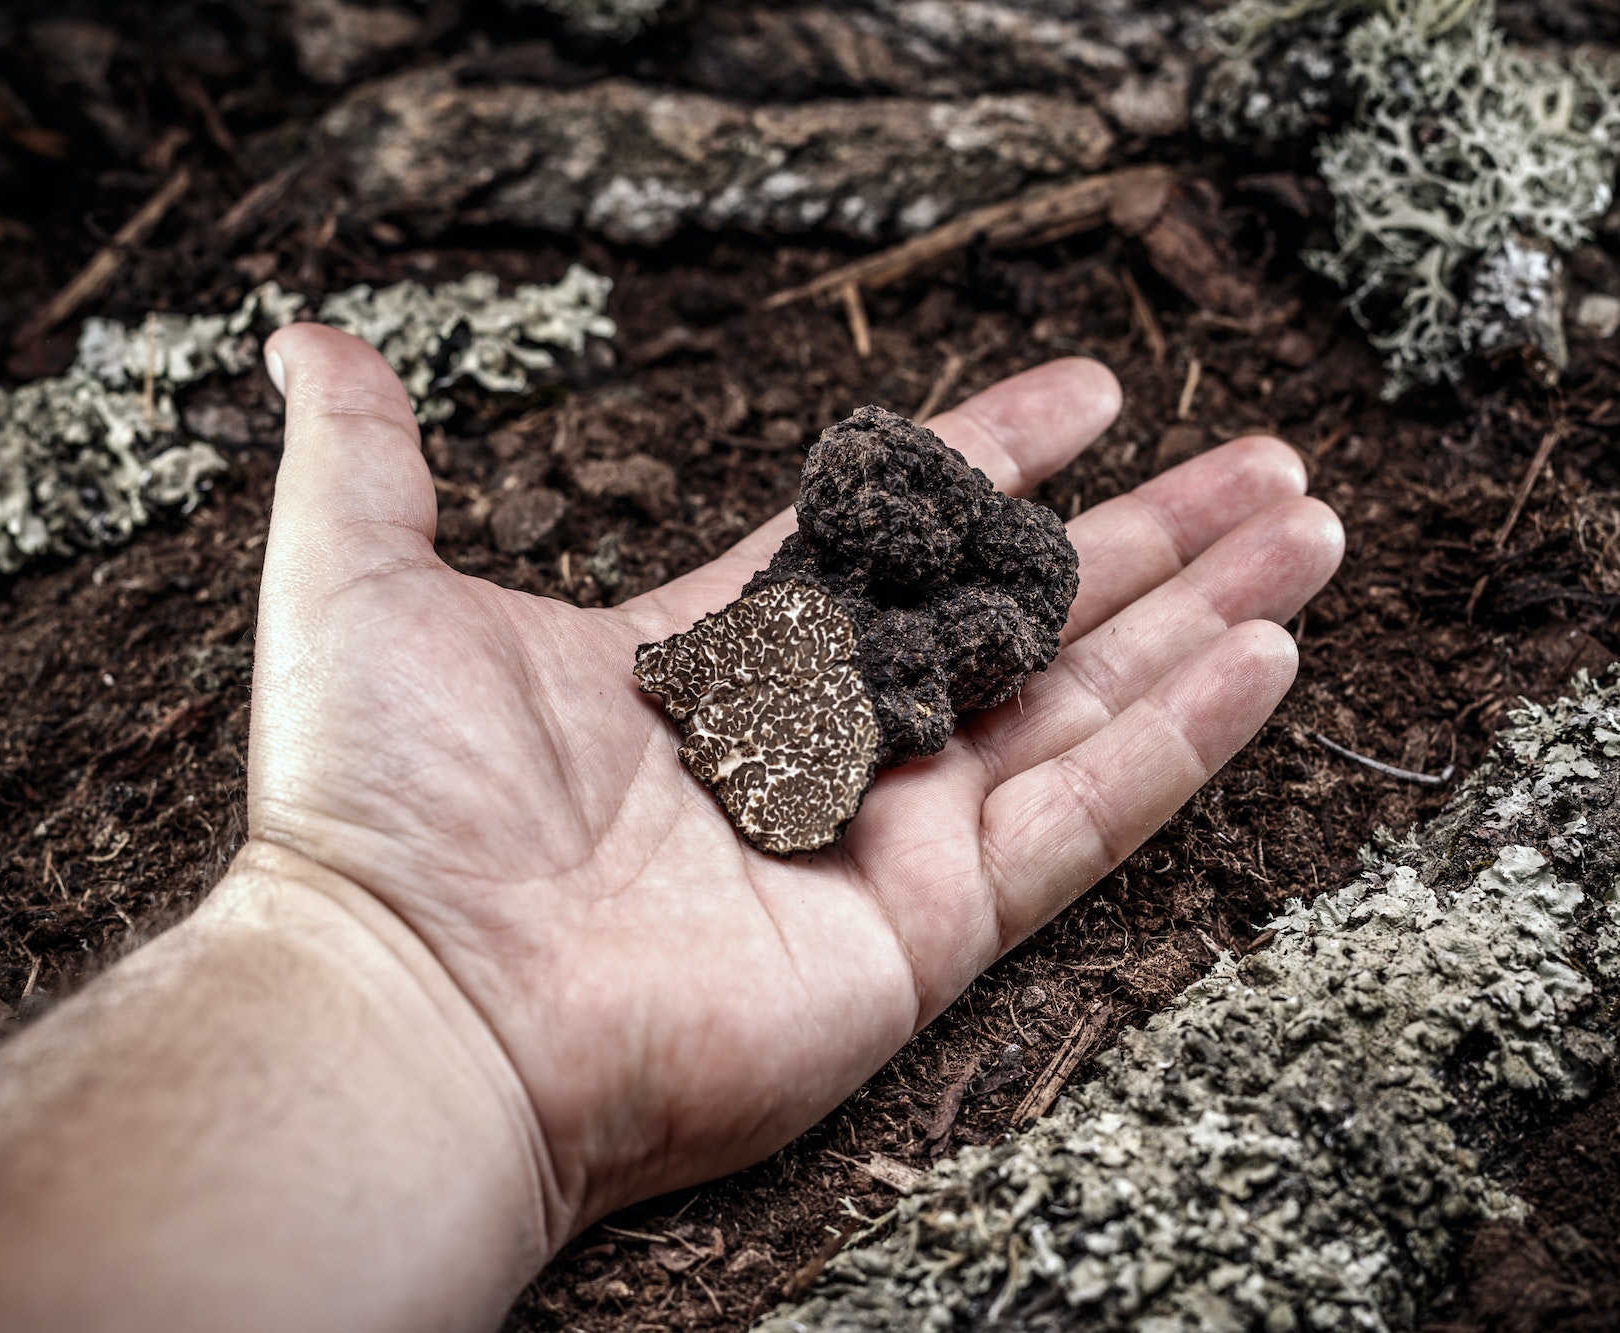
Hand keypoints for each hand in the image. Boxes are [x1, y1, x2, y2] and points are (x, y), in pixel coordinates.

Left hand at [247, 324, 1344, 1240]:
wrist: (416, 997)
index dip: (994, 459)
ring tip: (1308, 533)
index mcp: (726, 654)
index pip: (894, 535)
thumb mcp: (362, 582)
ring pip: (1083, 705)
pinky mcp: (929, 928)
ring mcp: (887, 835)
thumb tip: (310, 338)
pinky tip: (1268, 657)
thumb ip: (369, 454)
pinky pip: (1084, 821)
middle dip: (1148, 538)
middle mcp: (825, 741)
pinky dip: (1183, 741)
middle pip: (1022, 616)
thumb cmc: (382, 807)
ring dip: (1202, 617)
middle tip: (1262, 466)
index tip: (1090, 395)